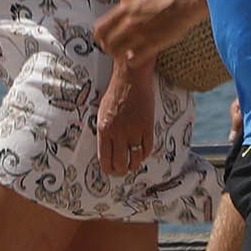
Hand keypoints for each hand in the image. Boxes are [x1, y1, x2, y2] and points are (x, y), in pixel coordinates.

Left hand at [95, 0, 197, 66]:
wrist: (183, 3)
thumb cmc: (164, 1)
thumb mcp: (138, 1)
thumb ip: (125, 12)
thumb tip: (115, 21)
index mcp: (124, 10)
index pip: (99, 29)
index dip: (100, 38)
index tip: (103, 41)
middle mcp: (129, 22)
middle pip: (107, 44)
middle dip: (109, 49)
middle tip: (115, 51)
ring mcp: (139, 34)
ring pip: (117, 53)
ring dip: (120, 56)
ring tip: (126, 55)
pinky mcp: (151, 45)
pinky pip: (133, 59)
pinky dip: (132, 61)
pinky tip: (136, 58)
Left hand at [96, 62, 155, 177]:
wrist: (131, 78)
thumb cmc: (115, 92)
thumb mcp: (102, 111)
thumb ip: (105, 129)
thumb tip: (106, 146)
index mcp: (104, 129)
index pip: (104, 158)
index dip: (108, 169)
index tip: (110, 171)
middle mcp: (118, 133)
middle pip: (120, 162)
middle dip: (120, 171)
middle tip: (122, 171)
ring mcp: (134, 131)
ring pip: (135, 158)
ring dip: (134, 165)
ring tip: (132, 165)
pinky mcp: (147, 127)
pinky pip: (147, 148)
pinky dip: (145, 154)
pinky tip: (142, 154)